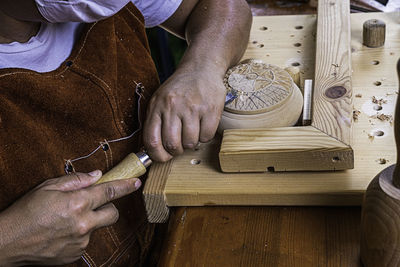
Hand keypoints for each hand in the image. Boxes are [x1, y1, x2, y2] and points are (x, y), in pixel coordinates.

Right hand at [0, 170, 140, 264]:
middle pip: (113, 214)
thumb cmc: (25, 212)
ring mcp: (81, 241)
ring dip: (89, 222)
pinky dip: (78, 235)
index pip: (110, 192)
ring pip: (97, 227)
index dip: (125, 186)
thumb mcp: (47, 187)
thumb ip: (76, 180)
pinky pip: (85, 241)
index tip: (135, 182)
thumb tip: (97, 176)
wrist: (7, 243)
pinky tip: (61, 232)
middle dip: (108, 207)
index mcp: (78, 203)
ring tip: (65, 221)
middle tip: (93, 204)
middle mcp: (83, 223)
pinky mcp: (75, 254)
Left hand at [143, 69, 225, 161]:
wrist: (201, 68)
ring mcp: (193, 107)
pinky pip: (206, 136)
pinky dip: (205, 136)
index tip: (162, 157)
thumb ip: (154, 122)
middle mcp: (173, 106)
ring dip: (191, 143)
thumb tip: (151, 151)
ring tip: (191, 132)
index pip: (152, 141)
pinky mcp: (210, 109)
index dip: (157, 155)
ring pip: (190, 143)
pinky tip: (202, 125)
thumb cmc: (179, 89)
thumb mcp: (160, 100)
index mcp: (157, 105)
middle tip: (180, 145)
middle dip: (176, 151)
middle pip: (172, 144)